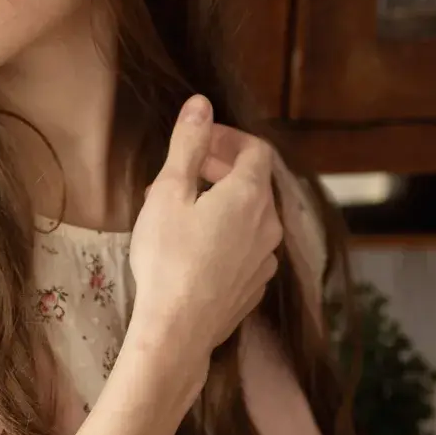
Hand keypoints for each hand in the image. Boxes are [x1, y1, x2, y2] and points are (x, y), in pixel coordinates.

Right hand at [126, 98, 282, 372]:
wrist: (176, 331)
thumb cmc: (167, 258)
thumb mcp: (169, 193)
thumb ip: (187, 144)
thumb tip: (201, 103)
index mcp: (250, 195)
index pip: (256, 149)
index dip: (228, 138)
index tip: (198, 142)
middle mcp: (268, 224)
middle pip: (255, 182)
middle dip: (221, 168)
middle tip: (183, 173)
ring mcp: (265, 258)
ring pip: (251, 216)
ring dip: (223, 203)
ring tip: (183, 212)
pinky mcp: (255, 286)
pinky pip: (248, 247)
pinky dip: (228, 235)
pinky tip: (197, 248)